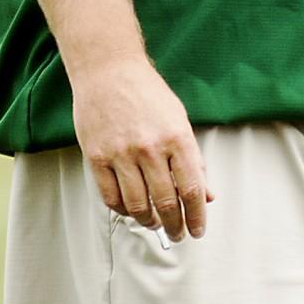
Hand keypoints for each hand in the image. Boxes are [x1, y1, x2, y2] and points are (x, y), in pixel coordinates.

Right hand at [70, 56, 212, 240]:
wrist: (108, 69)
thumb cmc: (146, 92)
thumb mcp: (179, 120)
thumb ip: (193, 160)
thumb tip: (206, 195)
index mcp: (177, 138)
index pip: (192, 190)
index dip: (196, 217)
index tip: (196, 230)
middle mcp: (150, 148)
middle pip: (165, 203)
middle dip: (174, 226)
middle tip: (177, 234)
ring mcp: (121, 153)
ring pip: (137, 205)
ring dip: (148, 222)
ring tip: (154, 223)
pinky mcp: (97, 156)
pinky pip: (110, 196)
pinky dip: (123, 209)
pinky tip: (130, 208)